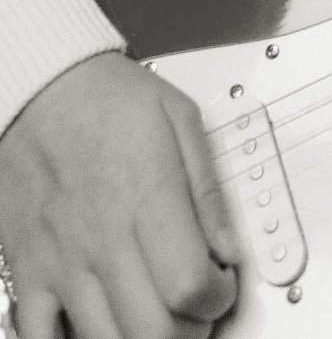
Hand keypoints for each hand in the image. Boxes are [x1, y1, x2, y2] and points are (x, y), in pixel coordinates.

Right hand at [0, 51, 240, 338]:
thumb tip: (231, 247)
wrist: (39, 88)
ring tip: (156, 315)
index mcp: (146, 196)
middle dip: (189, 332)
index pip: (189, 285)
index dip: (218, 298)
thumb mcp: (178, 117)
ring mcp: (61, 263)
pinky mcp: (28, 274)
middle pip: (152, 332)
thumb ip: (208, 189)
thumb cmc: (107, 98)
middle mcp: (101, 238)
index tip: (222, 281)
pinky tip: (101, 326)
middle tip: (195, 309)